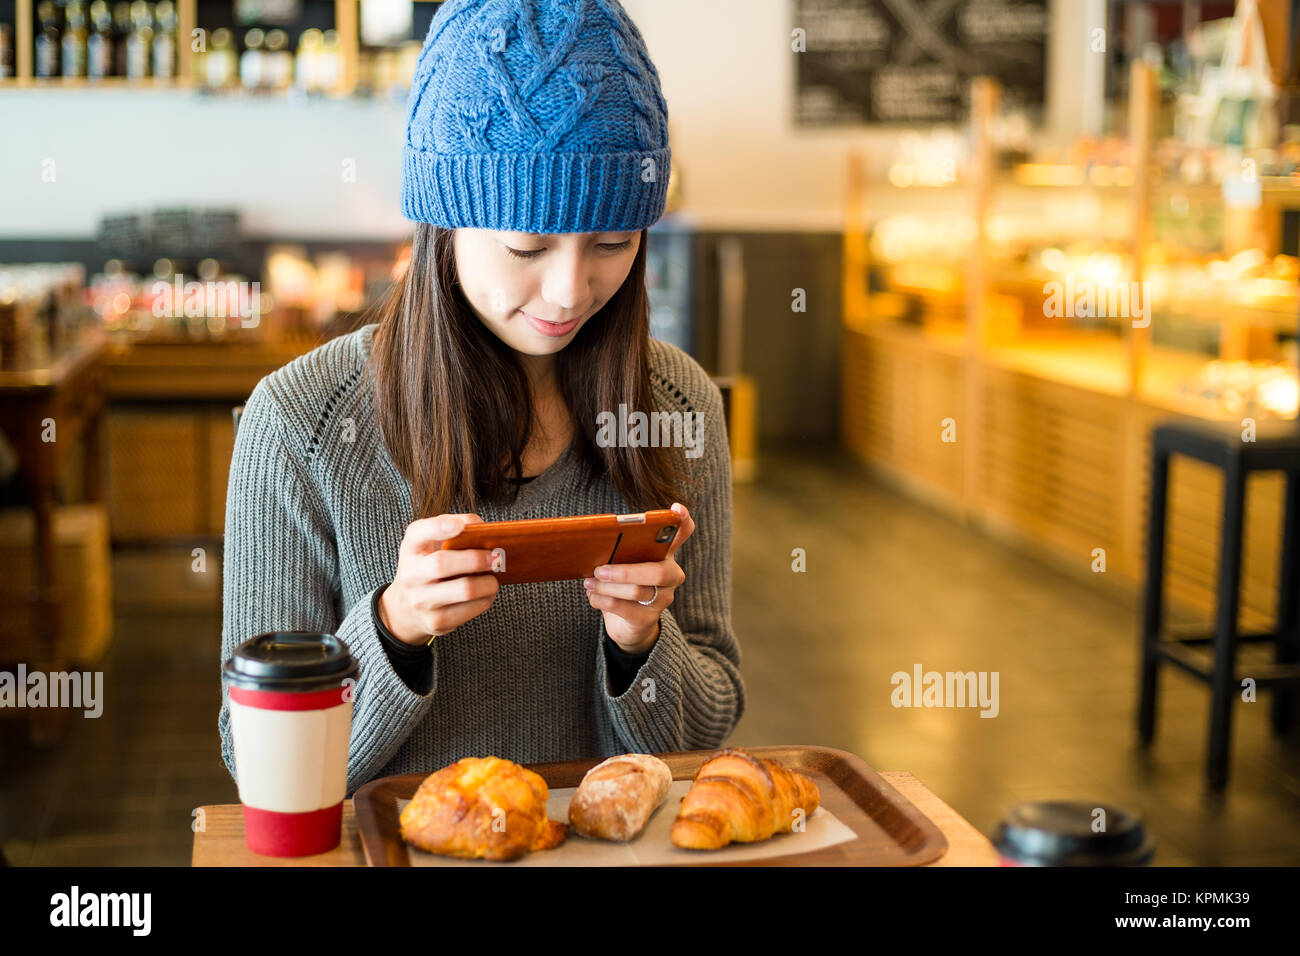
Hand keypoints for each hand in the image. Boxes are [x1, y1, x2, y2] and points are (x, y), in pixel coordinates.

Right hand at [380, 513, 500, 645]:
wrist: (406, 608)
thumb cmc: (427, 567)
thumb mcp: (430, 544)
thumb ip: (454, 528)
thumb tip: (482, 527)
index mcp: (411, 549)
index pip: (418, 533)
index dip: (439, 527)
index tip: (460, 526)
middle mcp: (411, 575)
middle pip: (442, 564)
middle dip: (476, 559)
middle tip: (496, 558)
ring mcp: (421, 601)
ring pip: (464, 589)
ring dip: (488, 582)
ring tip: (494, 578)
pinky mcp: (436, 621)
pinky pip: (470, 609)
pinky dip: (486, 599)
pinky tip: (487, 593)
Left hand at [584, 502, 693, 653]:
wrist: (629, 622)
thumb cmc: (624, 582)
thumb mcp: (624, 561)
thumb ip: (619, 549)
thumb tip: (595, 540)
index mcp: (665, 553)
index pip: (682, 533)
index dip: (682, 521)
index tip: (676, 509)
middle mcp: (671, 575)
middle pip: (658, 572)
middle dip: (625, 571)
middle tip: (599, 569)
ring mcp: (662, 598)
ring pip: (636, 591)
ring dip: (606, 587)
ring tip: (589, 582)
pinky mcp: (647, 618)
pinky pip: (622, 608)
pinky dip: (601, 600)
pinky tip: (592, 595)